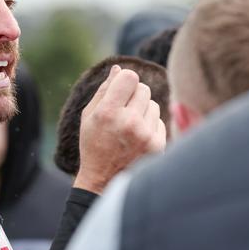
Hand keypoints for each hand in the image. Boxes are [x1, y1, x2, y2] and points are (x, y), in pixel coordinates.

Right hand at [73, 65, 165, 193]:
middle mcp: (128, 122)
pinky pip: (159, 120)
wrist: (104, 180)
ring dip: (142, 110)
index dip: (125, 80)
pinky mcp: (157, 145)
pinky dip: (149, 125)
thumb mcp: (89, 116)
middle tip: (122, 110)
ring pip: (153, 104)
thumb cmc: (93, 143)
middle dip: (133, 95)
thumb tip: (118, 68)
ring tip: (128, 126)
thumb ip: (103, 90)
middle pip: (143, 88)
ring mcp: (145, 134)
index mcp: (107, 112)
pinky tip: (136, 138)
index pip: (130, 77)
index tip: (120, 88)